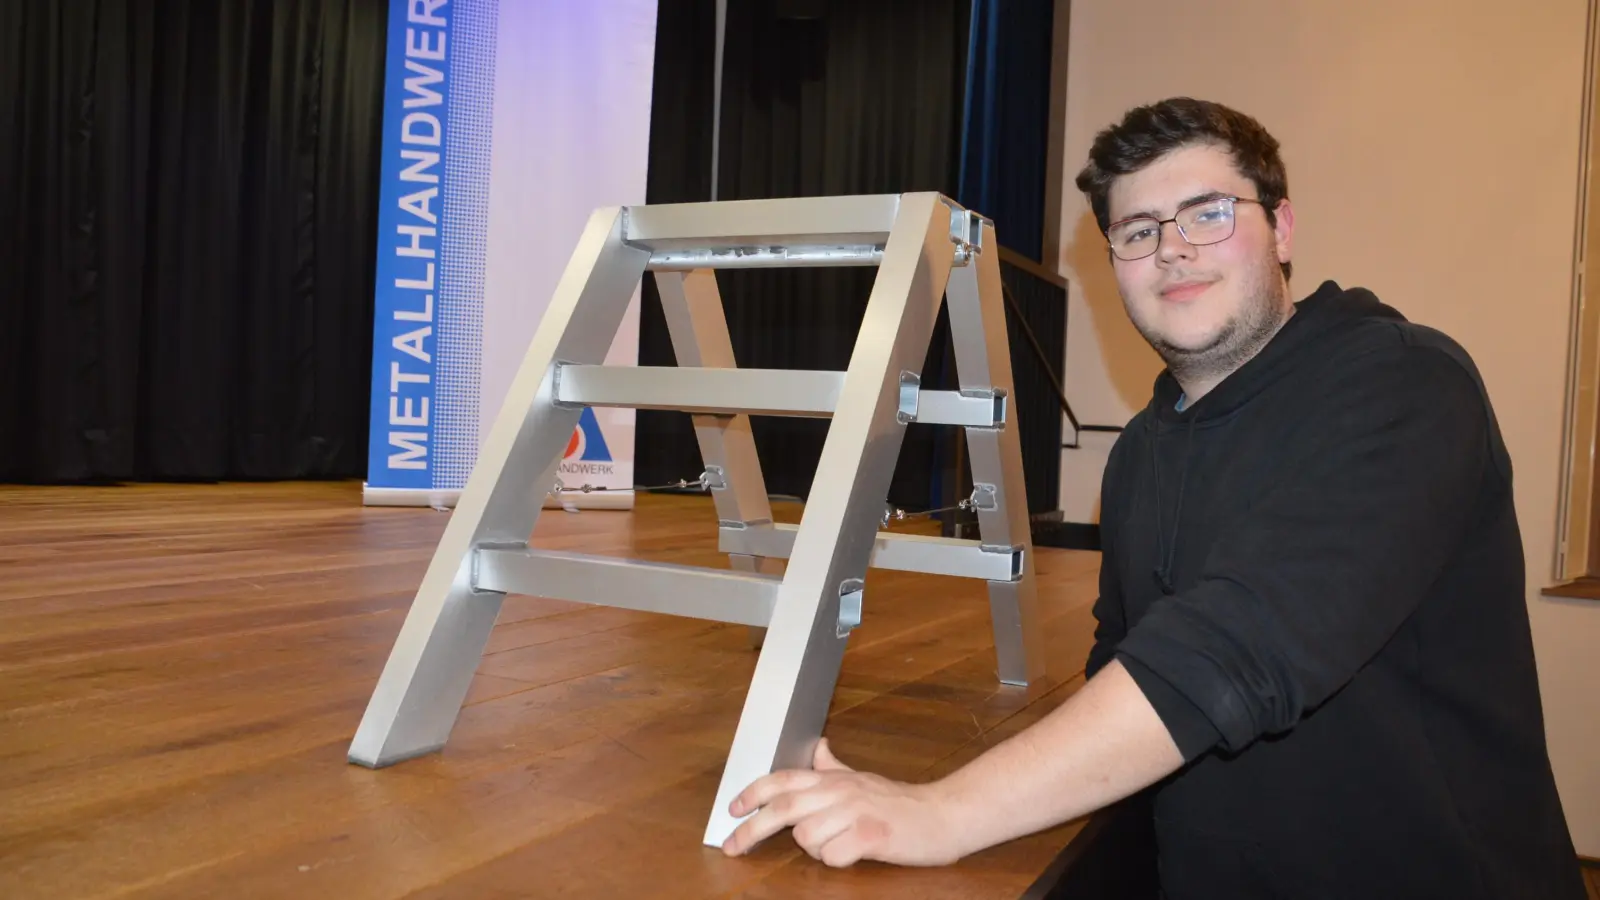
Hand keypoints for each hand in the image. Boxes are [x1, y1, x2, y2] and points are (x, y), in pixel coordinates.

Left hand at [720, 738, 964, 867]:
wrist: (942, 815)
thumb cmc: (899, 802)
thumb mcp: (862, 778)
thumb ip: (834, 767)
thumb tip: (819, 748)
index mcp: (834, 779)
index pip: (784, 779)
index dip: (753, 792)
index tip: (732, 809)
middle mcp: (841, 790)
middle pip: (783, 807)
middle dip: (752, 828)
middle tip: (733, 847)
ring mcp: (856, 811)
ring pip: (807, 837)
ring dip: (813, 849)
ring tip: (838, 846)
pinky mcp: (872, 835)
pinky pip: (834, 855)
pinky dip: (836, 860)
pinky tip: (853, 854)